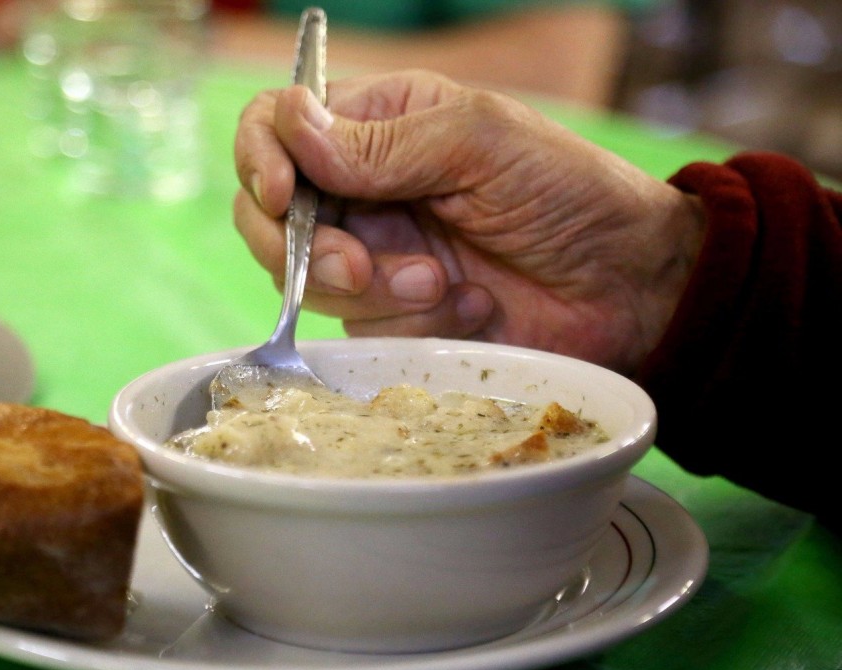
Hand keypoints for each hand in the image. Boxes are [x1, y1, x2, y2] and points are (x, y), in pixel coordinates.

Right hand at [233, 70, 704, 374]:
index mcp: (380, 122)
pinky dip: (409, 324)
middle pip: (268, 215)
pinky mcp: (393, 315)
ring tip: (443, 282)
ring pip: (305, 280)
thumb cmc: (568, 194)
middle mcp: (363, 187)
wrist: (627, 289)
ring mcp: (374, 254)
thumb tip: (291, 124)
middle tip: (360, 268)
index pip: (277, 125)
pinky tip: (469, 308)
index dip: (261, 158)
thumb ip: (383, 141)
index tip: (281, 195)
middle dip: (304, 248)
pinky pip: (358, 329)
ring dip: (371, 290)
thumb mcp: (482, 143)